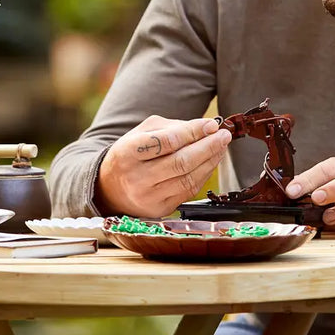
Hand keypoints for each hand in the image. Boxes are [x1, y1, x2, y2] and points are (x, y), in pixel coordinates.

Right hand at [96, 116, 232, 217]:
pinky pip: (189, 190)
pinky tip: (211, 161)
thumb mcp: (141, 132)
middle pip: (181, 162)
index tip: (211, 124)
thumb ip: (171, 127)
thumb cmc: (131, 154)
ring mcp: (149, 197)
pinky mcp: (160, 209)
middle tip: (224, 135)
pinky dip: (204, 174)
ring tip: (221, 146)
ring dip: (210, 161)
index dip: (192, 132)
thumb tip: (205, 127)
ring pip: (189, 178)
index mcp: (127, 153)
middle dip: (208, 147)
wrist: (110, 188)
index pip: (166, 142)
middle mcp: (137, 178)